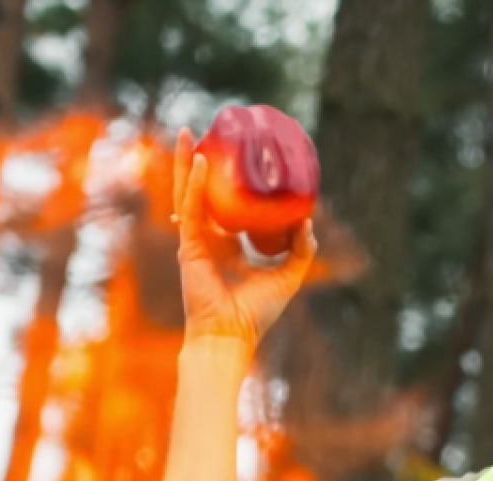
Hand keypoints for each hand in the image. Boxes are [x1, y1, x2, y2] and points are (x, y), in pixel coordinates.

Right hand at [173, 127, 316, 349]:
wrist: (232, 336)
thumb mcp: (288, 276)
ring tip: (188, 131)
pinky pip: (191, 208)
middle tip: (206, 134)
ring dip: (184, 162)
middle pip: (202, 193)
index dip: (232, 186)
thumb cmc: (256, 314)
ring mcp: (195, 241)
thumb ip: (301, 249)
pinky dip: (194, 184)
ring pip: (187, 193)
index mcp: (227, 247)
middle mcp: (208, 240)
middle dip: (199, 164)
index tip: (241, 161)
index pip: (227, 209)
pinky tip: (197, 161)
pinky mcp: (189, 246)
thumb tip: (308, 220)